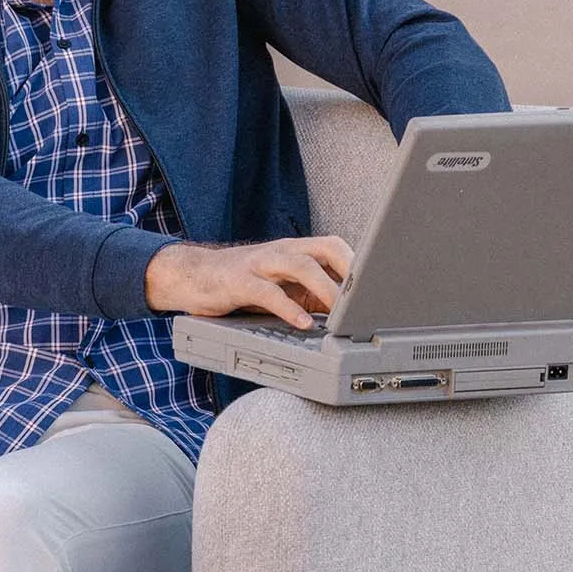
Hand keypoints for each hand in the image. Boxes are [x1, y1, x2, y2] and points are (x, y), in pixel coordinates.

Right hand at [145, 234, 353, 329]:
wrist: (192, 275)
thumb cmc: (241, 283)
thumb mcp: (282, 287)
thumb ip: (311, 294)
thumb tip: (347, 315)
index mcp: (296, 251)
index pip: (336, 248)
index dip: (359, 264)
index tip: (380, 289)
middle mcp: (282, 252)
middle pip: (326, 249)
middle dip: (349, 270)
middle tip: (366, 298)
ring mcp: (261, 264)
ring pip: (301, 266)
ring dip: (325, 289)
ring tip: (340, 313)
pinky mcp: (239, 282)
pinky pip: (269, 293)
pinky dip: (288, 308)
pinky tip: (302, 323)